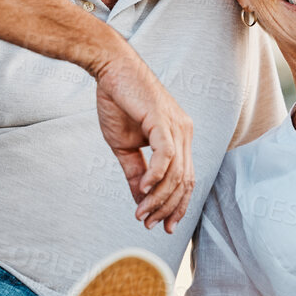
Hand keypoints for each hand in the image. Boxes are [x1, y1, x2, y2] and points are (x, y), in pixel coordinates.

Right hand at [93, 48, 194, 231]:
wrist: (110, 69)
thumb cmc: (119, 103)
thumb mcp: (125, 147)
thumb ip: (135, 172)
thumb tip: (141, 200)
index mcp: (180, 138)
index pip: (185, 180)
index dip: (176, 206)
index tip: (162, 225)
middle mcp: (184, 132)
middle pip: (185, 182)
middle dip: (168, 208)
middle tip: (150, 225)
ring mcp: (176, 126)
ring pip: (176, 173)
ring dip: (158, 198)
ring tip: (142, 214)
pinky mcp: (163, 119)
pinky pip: (166, 155)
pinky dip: (156, 177)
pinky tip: (143, 190)